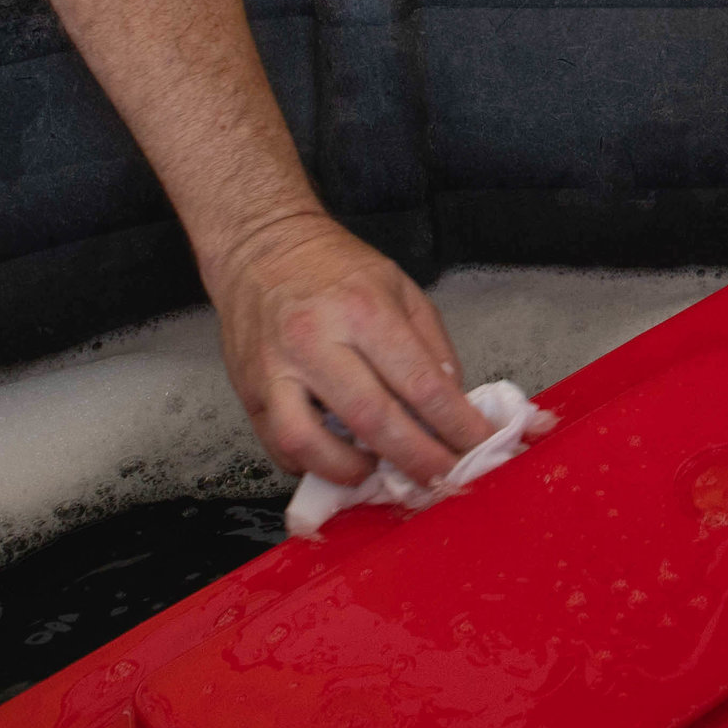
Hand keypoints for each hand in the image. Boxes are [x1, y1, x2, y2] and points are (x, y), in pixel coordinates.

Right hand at [205, 210, 492, 485]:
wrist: (260, 247)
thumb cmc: (336, 269)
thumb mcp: (400, 288)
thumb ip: (431, 345)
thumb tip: (454, 403)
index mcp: (363, 310)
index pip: (420, 383)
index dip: (455, 425)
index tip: (479, 447)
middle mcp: (315, 340)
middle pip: (372, 419)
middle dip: (416, 459)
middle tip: (444, 480)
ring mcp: (274, 370)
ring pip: (309, 443)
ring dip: (352, 471)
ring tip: (379, 474)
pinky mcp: (248, 392)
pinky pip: (279, 447)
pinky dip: (313, 465)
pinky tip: (338, 462)